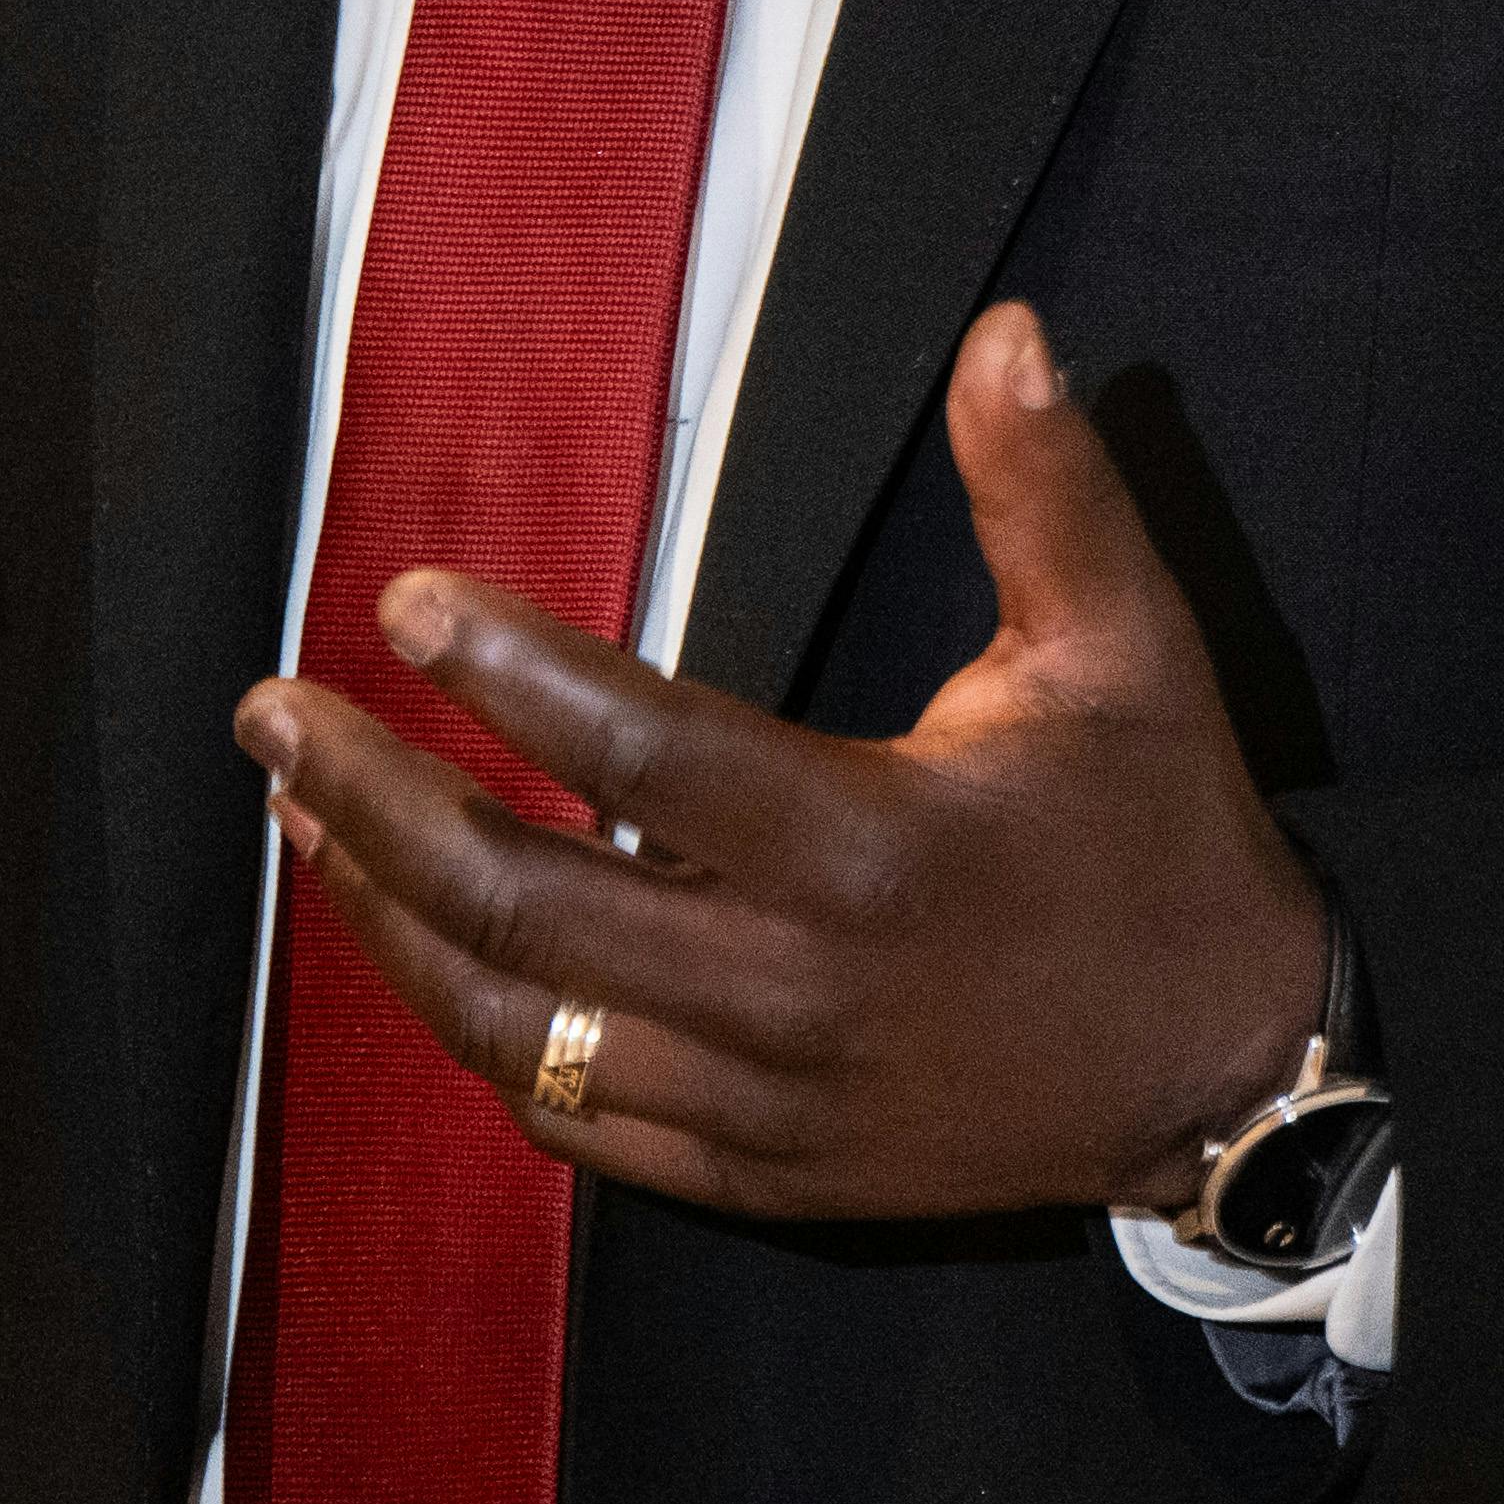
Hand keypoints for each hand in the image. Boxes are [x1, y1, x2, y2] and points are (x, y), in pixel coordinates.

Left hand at [241, 303, 1328, 1224]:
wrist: (1230, 1076)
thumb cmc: (1163, 845)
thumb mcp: (1131, 653)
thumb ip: (1049, 490)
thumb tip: (1006, 331)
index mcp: (866, 848)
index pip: (637, 755)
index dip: (506, 675)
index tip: (399, 599)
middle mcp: (795, 988)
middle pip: (523, 903)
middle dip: (373, 800)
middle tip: (273, 715)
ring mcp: (767, 1098)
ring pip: (519, 1026)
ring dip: (389, 922)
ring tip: (306, 822)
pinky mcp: (761, 1171)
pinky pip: (577, 1119)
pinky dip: (480, 1038)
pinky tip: (418, 959)